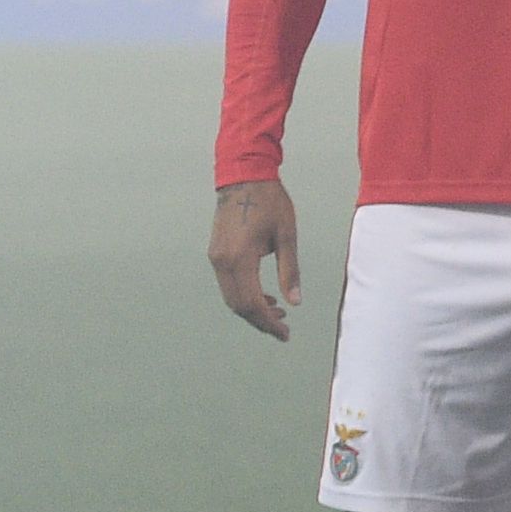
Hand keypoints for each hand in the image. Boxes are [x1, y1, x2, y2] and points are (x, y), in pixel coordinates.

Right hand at [208, 179, 300, 339]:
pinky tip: (264, 295)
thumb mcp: (287, 236)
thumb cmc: (270, 202)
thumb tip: (295, 302)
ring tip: (278, 312)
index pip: (252, 303)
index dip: (268, 322)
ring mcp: (216, 257)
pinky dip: (244, 295)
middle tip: (283, 328)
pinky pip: (228, 284)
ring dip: (252, 309)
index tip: (285, 333)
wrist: (244, 177)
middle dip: (260, 320)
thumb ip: (290, 271)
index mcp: (240, 258)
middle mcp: (222, 261)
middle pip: (238, 305)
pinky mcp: (216, 253)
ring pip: (231, 297)